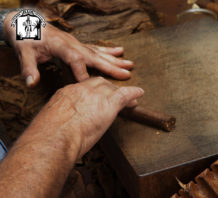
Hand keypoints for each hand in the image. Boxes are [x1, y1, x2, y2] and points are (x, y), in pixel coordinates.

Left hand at [3, 11, 132, 87]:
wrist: (29, 24)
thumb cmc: (27, 39)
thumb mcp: (23, 53)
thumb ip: (28, 68)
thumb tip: (31, 83)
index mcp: (61, 46)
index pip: (75, 60)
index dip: (82, 73)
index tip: (90, 86)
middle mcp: (74, 45)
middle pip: (95, 57)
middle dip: (111, 67)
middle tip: (127, 74)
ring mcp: (78, 44)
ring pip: (100, 53)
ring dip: (116, 60)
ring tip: (130, 64)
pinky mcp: (80, 45)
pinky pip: (97, 49)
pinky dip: (109, 51)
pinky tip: (120, 52)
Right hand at [28, 77, 143, 157]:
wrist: (55, 138)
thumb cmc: (49, 137)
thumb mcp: (52, 123)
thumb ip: (61, 120)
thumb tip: (66, 128)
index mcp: (67, 94)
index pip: (84, 88)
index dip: (93, 91)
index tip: (97, 97)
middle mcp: (82, 90)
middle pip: (99, 83)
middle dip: (108, 88)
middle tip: (114, 94)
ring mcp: (96, 95)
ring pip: (112, 89)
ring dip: (121, 93)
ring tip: (130, 98)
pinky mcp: (109, 104)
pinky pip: (125, 94)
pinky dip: (134, 93)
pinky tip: (139, 93)